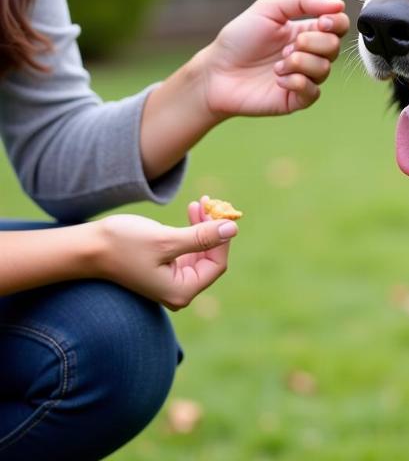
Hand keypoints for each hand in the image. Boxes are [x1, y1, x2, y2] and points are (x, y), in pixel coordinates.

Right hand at [92, 196, 237, 309]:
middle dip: (213, 228)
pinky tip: (192, 211)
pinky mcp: (165, 267)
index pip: (217, 264)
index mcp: (181, 291)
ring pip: (201, 249)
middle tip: (209, 202)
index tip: (219, 211)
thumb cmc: (124, 245)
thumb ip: (201, 236)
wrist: (90, 247)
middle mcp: (179, 290)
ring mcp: (172, 279)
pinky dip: (192, 230)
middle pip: (210, 256)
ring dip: (203, 226)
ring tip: (199, 203)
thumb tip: (233, 229)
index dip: (222, 238)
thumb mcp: (166, 240)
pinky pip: (189, 248)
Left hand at [199, 0, 349, 117]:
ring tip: (277, 64)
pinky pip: (313, 91)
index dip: (336, 23)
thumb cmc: (239, 39)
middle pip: (335, 47)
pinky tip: (278, 79)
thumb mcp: (268, 9)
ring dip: (301, 63)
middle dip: (314, 43)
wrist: (216, 72)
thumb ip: (302, 0)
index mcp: (306, 30)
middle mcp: (309, 54)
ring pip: (324, 69)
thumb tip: (338, 5)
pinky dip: (297, 82)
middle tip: (287, 47)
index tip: (321, 21)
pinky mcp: (296, 99)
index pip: (338, 25)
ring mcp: (304, 77)